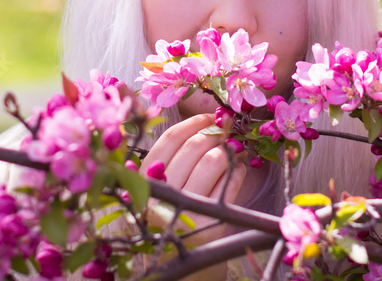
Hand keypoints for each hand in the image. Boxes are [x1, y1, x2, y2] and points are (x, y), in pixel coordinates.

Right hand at [140, 113, 247, 247]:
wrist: (186, 267)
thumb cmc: (175, 220)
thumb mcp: (163, 190)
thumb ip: (173, 159)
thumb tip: (207, 118)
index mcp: (143, 183)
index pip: (169, 140)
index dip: (192, 122)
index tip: (209, 116)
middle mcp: (160, 197)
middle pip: (193, 146)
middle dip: (215, 132)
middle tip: (226, 129)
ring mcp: (184, 212)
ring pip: (213, 160)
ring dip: (228, 150)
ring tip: (232, 150)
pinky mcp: (209, 226)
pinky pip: (230, 183)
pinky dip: (238, 170)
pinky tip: (237, 169)